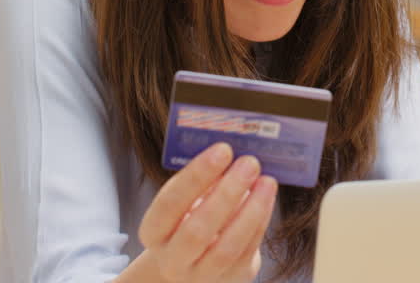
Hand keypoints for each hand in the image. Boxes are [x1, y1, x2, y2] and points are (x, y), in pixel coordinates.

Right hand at [137, 143, 277, 282]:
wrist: (194, 264)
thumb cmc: (190, 219)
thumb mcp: (186, 201)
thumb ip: (203, 181)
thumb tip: (234, 151)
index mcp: (153, 232)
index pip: (169, 204)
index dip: (196, 176)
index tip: (223, 149)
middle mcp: (172, 259)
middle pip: (197, 231)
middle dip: (227, 193)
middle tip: (250, 162)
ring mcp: (201, 275)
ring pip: (227, 248)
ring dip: (251, 210)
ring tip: (266, 181)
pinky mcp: (231, 279)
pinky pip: (247, 251)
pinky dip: (260, 221)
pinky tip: (267, 198)